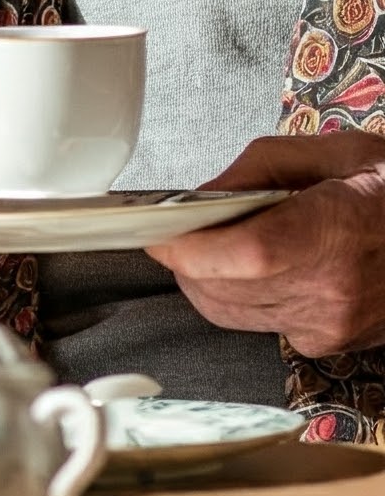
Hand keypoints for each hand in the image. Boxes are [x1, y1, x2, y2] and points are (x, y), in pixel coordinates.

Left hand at [147, 134, 384, 356]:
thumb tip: (199, 195)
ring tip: (225, 240)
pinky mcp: (328, 343)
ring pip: (228, 311)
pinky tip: (261, 266)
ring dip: (207, 277)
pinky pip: (256, 322)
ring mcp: (331, 325)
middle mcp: (333, 291)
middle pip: (221, 287)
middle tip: (184, 225)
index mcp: (337, 233)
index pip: (243, 255)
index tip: (157, 229)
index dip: (188, 246)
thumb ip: (257, 169)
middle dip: (187, 256)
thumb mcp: (336, 152)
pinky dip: (240, 295)